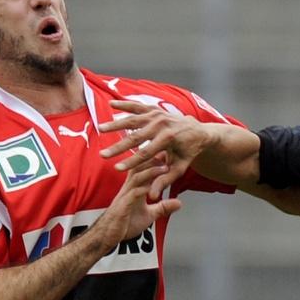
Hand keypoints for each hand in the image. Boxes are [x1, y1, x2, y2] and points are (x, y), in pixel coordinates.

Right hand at [93, 158, 181, 247]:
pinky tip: (151, 187)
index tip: (169, 151)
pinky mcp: (122, 207)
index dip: (155, 160)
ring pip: (137, 179)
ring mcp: (124, 197)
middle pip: (140, 168)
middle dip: (154, 159)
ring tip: (165, 168)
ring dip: (151, 172)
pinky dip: (142, 190)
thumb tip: (179, 203)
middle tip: (168, 151)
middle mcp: (128, 189)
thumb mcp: (149, 216)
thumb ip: (162, 208)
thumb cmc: (124, 225)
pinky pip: (132, 195)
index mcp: (133, 188)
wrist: (106, 237)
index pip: (144, 169)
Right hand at [99, 100, 214, 197]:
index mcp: (169, 138)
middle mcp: (163, 124)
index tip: (116, 168)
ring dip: (116, 124)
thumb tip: (152, 196)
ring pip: (133, 120)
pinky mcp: (155, 109)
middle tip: (103, 155)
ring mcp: (158, 114)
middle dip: (118, 146)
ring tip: (101, 129)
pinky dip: (124, 104)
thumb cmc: (188, 153)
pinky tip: (111, 103)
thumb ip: (165, 181)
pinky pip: (137, 106)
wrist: (198, 131)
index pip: (146, 153)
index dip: (131, 161)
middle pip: (136, 136)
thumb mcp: (179, 168)